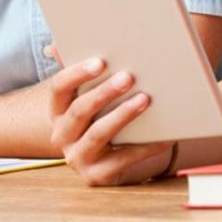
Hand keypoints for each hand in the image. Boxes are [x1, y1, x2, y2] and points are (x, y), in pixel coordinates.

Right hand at [48, 58, 172, 185]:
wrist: (101, 160)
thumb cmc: (97, 117)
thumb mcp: (85, 96)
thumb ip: (79, 73)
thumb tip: (56, 45)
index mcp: (56, 110)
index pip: (58, 88)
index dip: (77, 73)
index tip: (101, 61)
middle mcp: (61, 135)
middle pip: (79, 111)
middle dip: (104, 93)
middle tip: (129, 77)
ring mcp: (77, 158)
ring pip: (98, 134)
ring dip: (122, 115)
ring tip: (145, 100)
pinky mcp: (96, 176)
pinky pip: (123, 159)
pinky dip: (145, 146)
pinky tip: (164, 134)